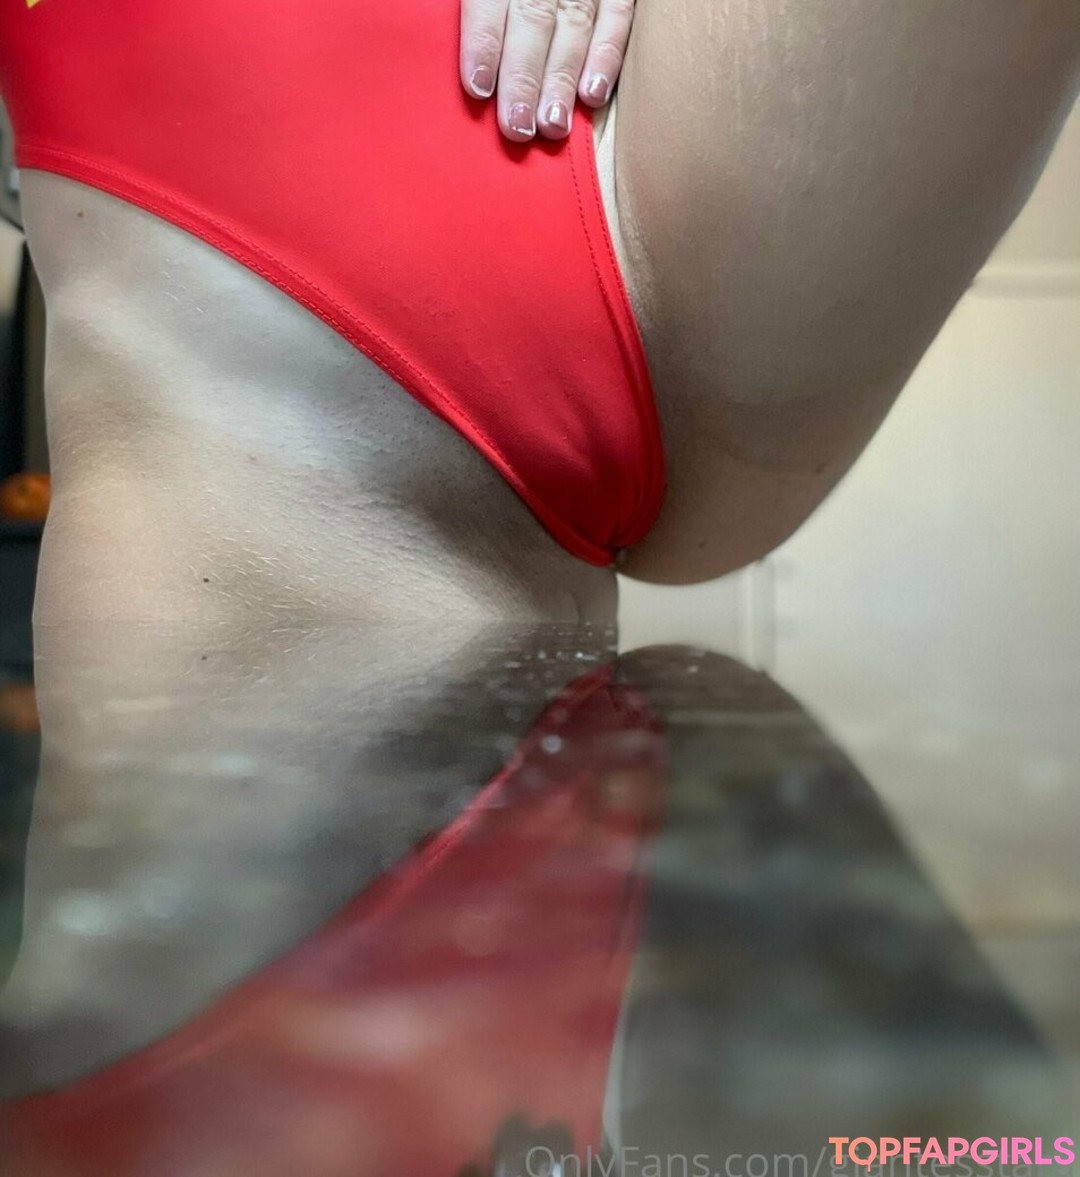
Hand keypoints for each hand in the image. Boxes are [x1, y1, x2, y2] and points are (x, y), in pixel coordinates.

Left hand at [461, 0, 634, 142]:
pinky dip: (607, 57)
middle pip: (534, 18)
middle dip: (525, 77)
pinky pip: (617, 17)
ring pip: (574, 25)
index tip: (478, 87)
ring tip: (552, 126)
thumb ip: (477, 1)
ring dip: (562, 80)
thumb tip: (465, 52)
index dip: (484, 40)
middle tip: (518, 127)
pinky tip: (593, 96)